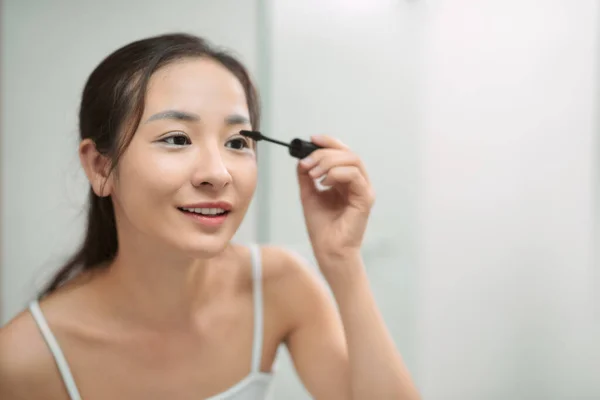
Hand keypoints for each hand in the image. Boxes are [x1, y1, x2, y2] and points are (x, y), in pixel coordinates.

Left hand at [297, 135, 374, 266]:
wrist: (327, 249)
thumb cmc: (322, 226)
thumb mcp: (309, 194)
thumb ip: (306, 176)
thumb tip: (301, 158)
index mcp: (345, 179)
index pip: (342, 152)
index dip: (328, 142)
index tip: (310, 139)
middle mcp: (357, 181)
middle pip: (347, 153)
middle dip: (324, 153)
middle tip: (307, 163)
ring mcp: (364, 189)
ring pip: (352, 160)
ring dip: (329, 162)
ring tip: (313, 174)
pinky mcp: (366, 198)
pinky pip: (354, 175)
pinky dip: (336, 174)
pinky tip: (324, 182)